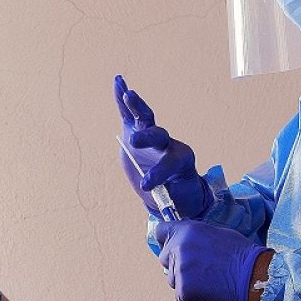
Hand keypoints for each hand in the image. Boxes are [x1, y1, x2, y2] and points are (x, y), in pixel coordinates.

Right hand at [113, 75, 210, 218]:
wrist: (172, 186)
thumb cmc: (177, 196)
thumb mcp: (178, 201)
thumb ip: (173, 203)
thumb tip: (172, 218)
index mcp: (182, 162)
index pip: (172, 162)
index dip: (160, 172)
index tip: (147, 185)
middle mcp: (168, 145)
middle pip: (159, 136)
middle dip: (147, 137)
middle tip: (136, 141)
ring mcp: (153, 135)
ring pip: (146, 119)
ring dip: (137, 107)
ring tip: (129, 94)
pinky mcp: (137, 132)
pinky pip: (130, 114)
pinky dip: (123, 99)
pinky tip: (118, 82)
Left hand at [154, 220, 270, 300]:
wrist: (254, 277)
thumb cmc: (241, 254)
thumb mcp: (216, 234)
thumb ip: (195, 237)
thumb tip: (187, 243)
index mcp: (187, 230)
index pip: (161, 231)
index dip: (166, 240)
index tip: (170, 245)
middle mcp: (178, 248)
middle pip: (164, 259)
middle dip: (176, 264)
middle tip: (197, 270)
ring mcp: (179, 270)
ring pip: (172, 279)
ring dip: (184, 282)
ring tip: (207, 282)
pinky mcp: (183, 291)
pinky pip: (181, 296)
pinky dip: (192, 297)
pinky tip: (208, 293)